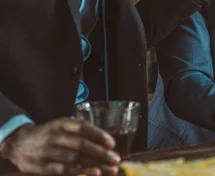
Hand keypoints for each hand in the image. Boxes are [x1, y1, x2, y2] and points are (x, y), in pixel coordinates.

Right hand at [0, 118, 119, 175]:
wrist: (19, 144)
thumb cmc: (49, 135)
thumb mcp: (63, 127)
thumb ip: (81, 132)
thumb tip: (108, 142)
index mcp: (62, 124)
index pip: (83, 127)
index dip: (98, 135)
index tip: (112, 143)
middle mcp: (54, 135)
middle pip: (81, 144)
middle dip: (100, 153)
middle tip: (115, 159)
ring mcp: (46, 151)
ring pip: (73, 158)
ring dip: (93, 164)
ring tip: (108, 169)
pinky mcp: (40, 166)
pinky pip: (61, 170)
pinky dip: (78, 172)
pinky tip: (91, 173)